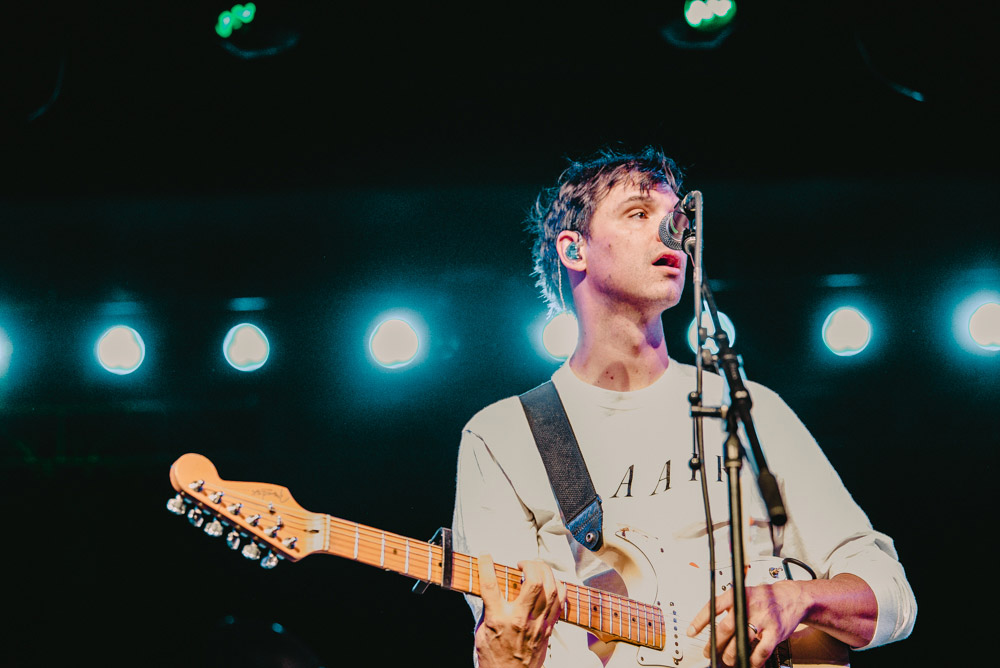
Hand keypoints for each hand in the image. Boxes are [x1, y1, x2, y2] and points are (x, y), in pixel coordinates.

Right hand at [475, 554, 566, 667]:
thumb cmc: (494, 658)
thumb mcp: (481, 632)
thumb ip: (488, 609)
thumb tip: (490, 590)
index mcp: (499, 619)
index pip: (491, 586)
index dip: (486, 566)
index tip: (485, 556)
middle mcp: (520, 619)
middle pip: (533, 582)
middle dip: (529, 564)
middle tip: (522, 562)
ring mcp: (537, 624)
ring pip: (551, 589)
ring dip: (545, 571)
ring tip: (537, 567)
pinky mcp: (548, 629)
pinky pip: (560, 603)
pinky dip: (558, 587)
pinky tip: (552, 582)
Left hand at [687, 581, 808, 667]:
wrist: (792, 597)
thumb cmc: (765, 597)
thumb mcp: (744, 593)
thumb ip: (729, 607)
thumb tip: (711, 624)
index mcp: (738, 594)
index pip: (714, 606)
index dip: (700, 620)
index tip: (691, 632)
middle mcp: (749, 605)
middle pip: (726, 627)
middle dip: (714, 643)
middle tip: (708, 651)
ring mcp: (763, 619)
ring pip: (741, 640)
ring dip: (731, 654)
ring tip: (727, 659)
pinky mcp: (775, 632)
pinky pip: (761, 651)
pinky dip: (753, 660)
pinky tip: (749, 663)